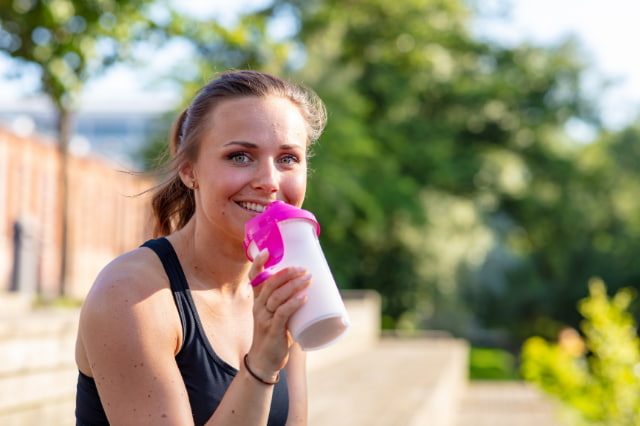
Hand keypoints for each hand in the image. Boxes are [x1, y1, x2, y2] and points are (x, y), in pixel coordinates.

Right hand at [247, 250, 309, 377]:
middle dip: (286, 273)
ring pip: (277, 296)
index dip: (259, 263)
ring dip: (294, 286)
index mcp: (258, 301)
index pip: (254, 278)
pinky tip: (304, 298)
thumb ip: (289, 303)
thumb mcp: (277, 315)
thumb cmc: (274, 335)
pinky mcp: (273, 330)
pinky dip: (294, 304)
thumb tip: (312, 288)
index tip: (267, 251)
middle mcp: (258, 307)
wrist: (264, 361)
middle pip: (270, 284)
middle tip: (303, 268)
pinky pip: (283, 313)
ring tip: (308, 279)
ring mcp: (264, 318)